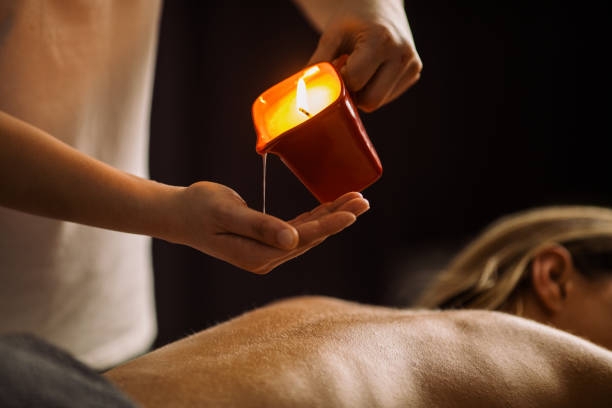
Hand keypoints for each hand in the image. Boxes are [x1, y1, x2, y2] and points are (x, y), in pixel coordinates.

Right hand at [166, 182, 369, 273]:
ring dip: (330, 216)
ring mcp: (266, 251)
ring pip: (308, 233)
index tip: (353, 210)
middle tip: (364, 200)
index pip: (303, 239)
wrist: (178, 214)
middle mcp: (266, 258)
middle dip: (338, 218)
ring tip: (355, 200)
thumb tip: (293, 240)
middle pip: (311, 237)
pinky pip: (297, 229)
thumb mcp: (226, 213)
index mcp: (258, 256)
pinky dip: (315, 216)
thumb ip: (259, 226)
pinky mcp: (265, 241)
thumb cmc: (198, 209)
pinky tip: (330, 206)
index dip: (329, 224)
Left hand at [307, 2, 421, 111]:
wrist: (378, 7)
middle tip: (345, 74)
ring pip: (378, 103)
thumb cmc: (351, 22)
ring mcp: (412, 65)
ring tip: (359, 68)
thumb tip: (304, 95)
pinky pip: (387, 97)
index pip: (355, 81)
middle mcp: (402, 54)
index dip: (340, 80)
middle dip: (353, 94)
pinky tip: (372, 70)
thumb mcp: (331, 36)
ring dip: (363, 93)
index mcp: (381, 40)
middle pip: (370, 101)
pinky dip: (374, 89)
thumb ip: (318, 64)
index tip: (335, 69)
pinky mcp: (414, 73)